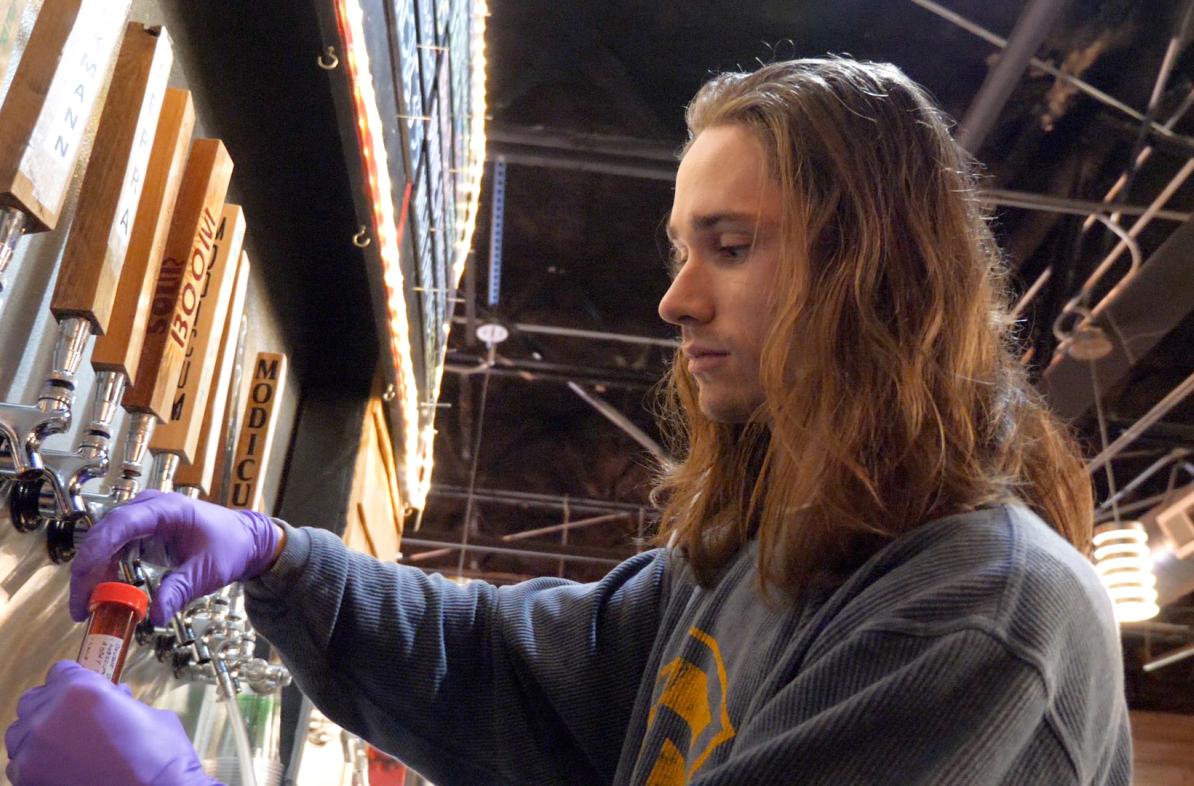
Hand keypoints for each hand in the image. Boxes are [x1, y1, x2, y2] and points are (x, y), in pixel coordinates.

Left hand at [4, 661, 218, 784]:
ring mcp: (34, 752)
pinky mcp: (29, 781)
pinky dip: (36, 764)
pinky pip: (19, 765)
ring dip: (41, 735)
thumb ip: (120, 702)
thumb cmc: (160, 760)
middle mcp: (50, 718)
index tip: (83, 689)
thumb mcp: (149, 714)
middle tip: (75, 716)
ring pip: (21, 733)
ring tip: (66, 745)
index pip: (61, 671)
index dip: (76, 679)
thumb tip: (116, 699)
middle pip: (34, 699)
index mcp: (81, 691)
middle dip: (54, 705)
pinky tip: (61, 767)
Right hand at [71, 490, 282, 625]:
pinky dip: (105, 572)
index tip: (83, 575)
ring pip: (104, 543)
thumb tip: (156, 617)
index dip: (98, 547)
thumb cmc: (230, 548)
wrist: (245, 540)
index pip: (122, 523)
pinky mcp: (141, 533)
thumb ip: (181, 590)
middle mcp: (149, 509)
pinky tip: (104, 595)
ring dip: (92, 573)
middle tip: (80, 606)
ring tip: (87, 608)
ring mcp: (143, 519)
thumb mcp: (208, 571)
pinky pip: (113, 550)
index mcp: (167, 510)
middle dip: (87, 569)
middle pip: (105, 533)